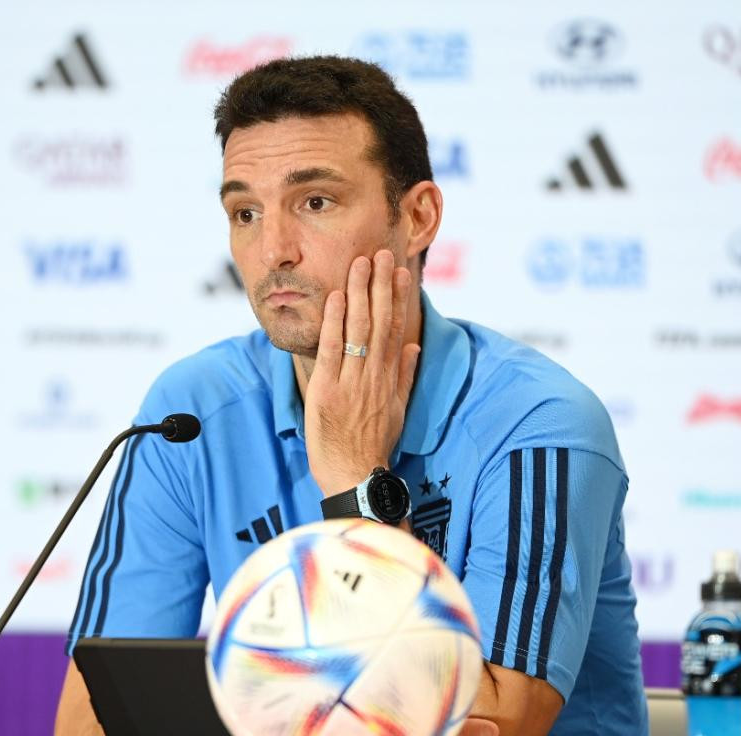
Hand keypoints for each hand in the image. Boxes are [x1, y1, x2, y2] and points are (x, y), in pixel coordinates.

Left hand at [304, 250, 419, 496]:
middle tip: (380, 253)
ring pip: (358, 329)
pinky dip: (335, 322)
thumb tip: (413, 346)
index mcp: (389, 379)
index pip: (395, 329)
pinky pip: (332, 350)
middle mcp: (373, 376)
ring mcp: (351, 382)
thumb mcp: (397, 410)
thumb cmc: (373, 446)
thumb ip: (404, 375)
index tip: (399, 271)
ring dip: (360, 293)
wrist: (356, 477)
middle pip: (379, 322)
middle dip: (379, 285)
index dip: (397, 298)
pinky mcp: (327, 391)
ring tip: (360, 263)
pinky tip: (338, 297)